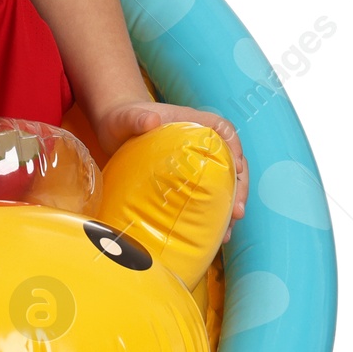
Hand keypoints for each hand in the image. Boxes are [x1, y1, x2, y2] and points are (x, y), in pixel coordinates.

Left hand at [97, 98, 248, 244]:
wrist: (113, 132)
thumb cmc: (122, 119)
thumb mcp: (127, 117)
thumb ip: (137, 118)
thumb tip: (151, 120)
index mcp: (192, 123)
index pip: (223, 130)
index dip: (235, 148)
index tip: (237, 168)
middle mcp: (199, 143)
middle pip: (231, 162)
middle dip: (239, 187)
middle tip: (237, 212)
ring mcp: (195, 163)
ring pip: (224, 183)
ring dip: (230, 206)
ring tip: (227, 231)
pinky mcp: (186, 181)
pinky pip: (207, 196)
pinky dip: (213, 214)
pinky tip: (213, 234)